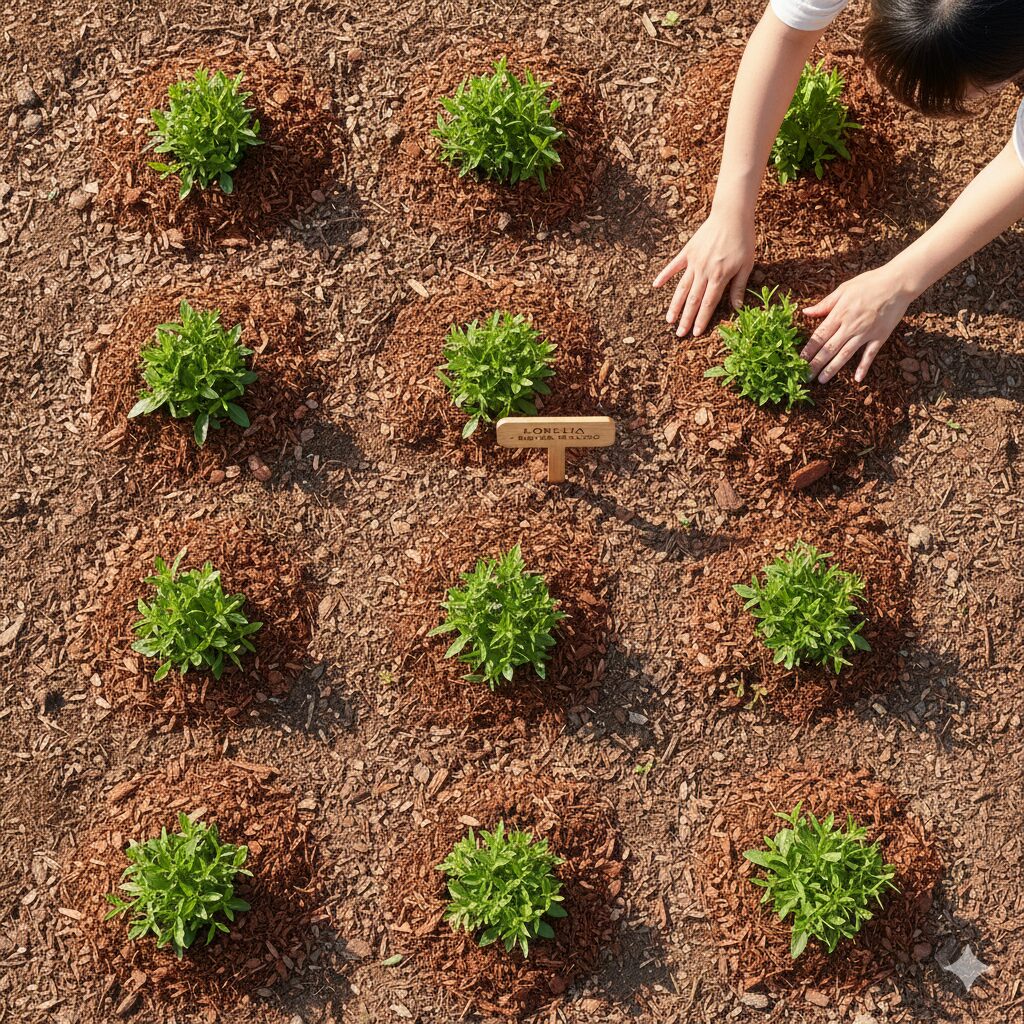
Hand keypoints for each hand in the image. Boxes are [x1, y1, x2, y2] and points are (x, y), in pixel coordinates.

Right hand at [653, 206, 754, 337]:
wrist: (731, 215)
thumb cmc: (743, 239)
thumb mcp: (747, 265)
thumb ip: (738, 287)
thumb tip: (737, 308)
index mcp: (719, 277)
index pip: (708, 304)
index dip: (702, 320)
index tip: (695, 334)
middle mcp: (704, 272)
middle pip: (693, 300)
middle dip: (686, 319)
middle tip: (679, 334)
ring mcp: (694, 262)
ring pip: (682, 288)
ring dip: (675, 305)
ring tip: (668, 320)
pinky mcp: (688, 252)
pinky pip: (674, 266)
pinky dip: (664, 275)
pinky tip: (655, 285)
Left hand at [801, 266, 916, 382]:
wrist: (898, 283)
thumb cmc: (869, 283)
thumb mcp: (844, 289)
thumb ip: (825, 304)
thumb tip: (806, 312)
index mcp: (840, 313)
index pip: (819, 336)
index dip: (808, 350)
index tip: (799, 361)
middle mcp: (850, 326)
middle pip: (829, 349)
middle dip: (816, 364)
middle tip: (805, 376)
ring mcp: (866, 332)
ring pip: (845, 354)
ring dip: (832, 369)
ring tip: (821, 380)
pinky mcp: (880, 336)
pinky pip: (870, 354)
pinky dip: (864, 367)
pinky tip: (857, 379)